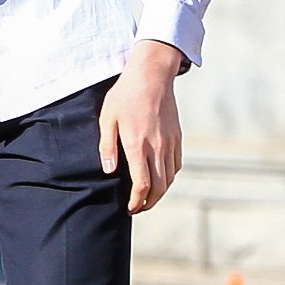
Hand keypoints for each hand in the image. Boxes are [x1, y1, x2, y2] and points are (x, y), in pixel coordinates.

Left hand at [98, 40, 184, 213]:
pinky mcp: (178, 137)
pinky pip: (176, 165)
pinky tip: (160, 178)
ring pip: (170, 178)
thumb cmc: (124, 96)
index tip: (129, 208)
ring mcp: (170, 143)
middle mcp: (158, 147)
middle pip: (159, 187)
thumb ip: (107, 147)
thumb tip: (109, 171)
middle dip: (149, 203)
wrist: (151, 76)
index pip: (142, 184)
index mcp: (138, 145)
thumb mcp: (107, 119)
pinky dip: (169, 177)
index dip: (137, 201)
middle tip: (137, 208)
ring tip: (147, 197)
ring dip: (160, 192)